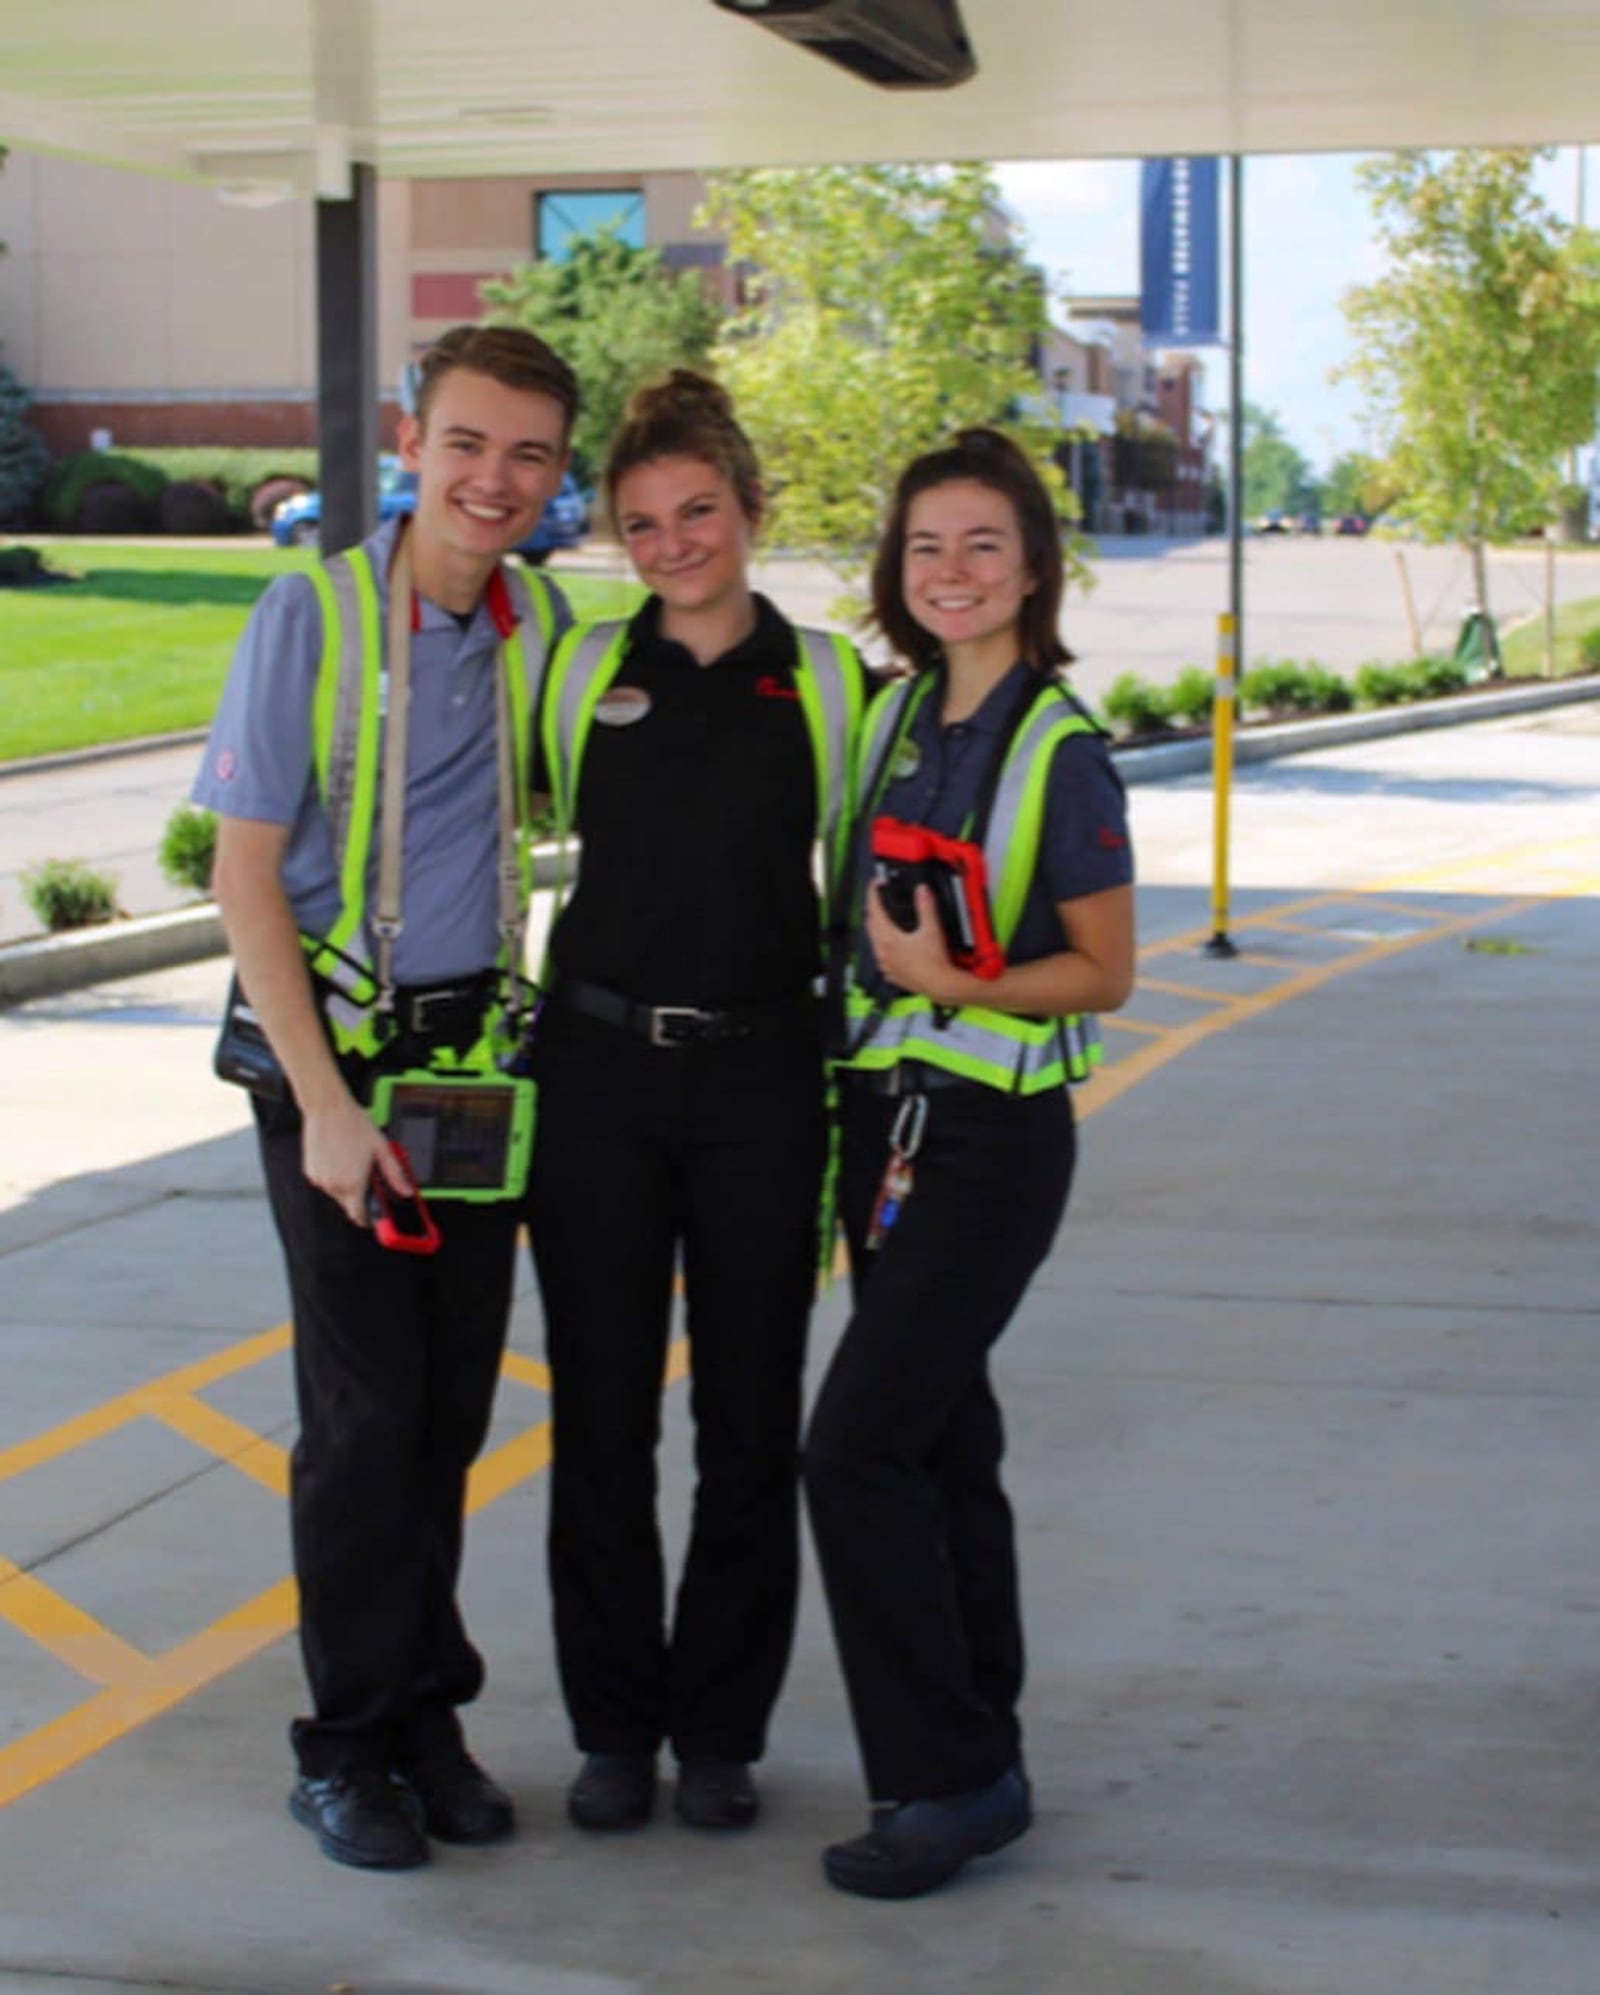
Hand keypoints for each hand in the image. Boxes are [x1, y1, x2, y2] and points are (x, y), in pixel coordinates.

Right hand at [301, 1092, 409, 1227]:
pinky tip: (339, 1157)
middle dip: (360, 1195)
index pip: (359, 1216)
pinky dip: (333, 1175)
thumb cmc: (353, 1125)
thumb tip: (406, 1191)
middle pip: (349, 1204)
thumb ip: (394, 1174)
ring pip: (337, 1193)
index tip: (374, 1217)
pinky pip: (325, 1182)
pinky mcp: (310, 1171)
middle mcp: (334, 1185)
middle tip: (366, 1173)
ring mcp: (320, 1179)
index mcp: (353, 1183)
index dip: (368, 1218)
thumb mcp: (382, 1149)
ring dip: (346, 1184)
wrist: (327, 1109)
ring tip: (351, 1160)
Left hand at [865, 881, 961, 1004]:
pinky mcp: (892, 974)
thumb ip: (925, 907)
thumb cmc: (934, 963)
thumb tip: (921, 891)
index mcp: (888, 938)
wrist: (940, 986)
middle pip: (870, 925)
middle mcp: (882, 952)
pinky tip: (893, 946)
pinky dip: (884, 948)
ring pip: (874, 942)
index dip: (873, 894)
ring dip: (877, 929)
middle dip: (873, 910)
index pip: (874, 909)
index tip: (875, 885)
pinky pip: (882, 958)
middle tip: (879, 899)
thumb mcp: (931, 929)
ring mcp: (886, 964)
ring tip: (885, 920)